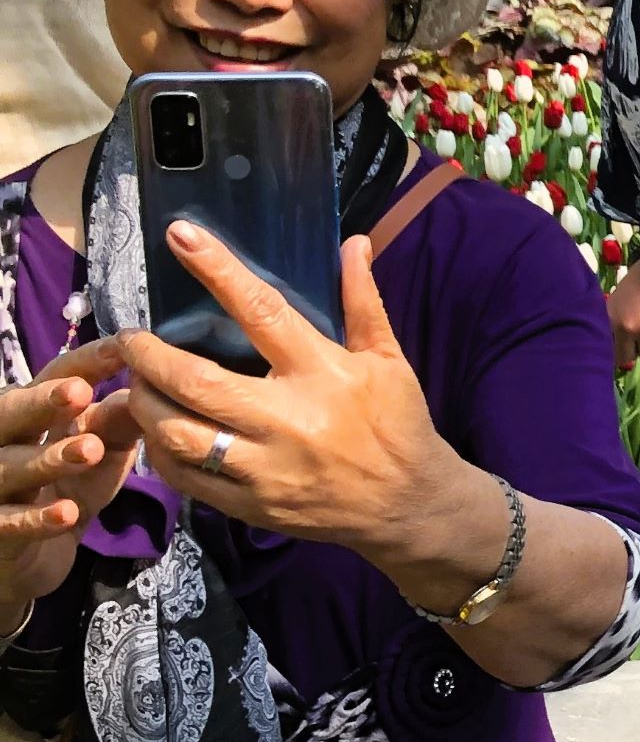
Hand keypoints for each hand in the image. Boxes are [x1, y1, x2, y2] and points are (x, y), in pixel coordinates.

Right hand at [0, 342, 137, 611]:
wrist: (27, 561)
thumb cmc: (64, 492)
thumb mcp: (100, 455)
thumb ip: (119, 424)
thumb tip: (147, 388)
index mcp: (29, 417)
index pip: (49, 378)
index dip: (82, 364)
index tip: (121, 349)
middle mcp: (1, 443)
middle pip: (8, 415)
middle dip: (41, 402)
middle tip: (79, 392)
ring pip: (8, 467)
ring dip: (48, 459)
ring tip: (90, 450)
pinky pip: (9, 523)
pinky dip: (36, 519)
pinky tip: (67, 514)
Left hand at [116, 224, 486, 568]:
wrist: (409, 506)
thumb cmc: (397, 425)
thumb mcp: (389, 360)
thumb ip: (363, 303)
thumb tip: (353, 243)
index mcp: (324, 374)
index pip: (262, 311)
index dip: (218, 269)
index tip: (180, 235)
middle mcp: (290, 420)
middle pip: (196, 381)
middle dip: (149, 355)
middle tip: (130, 339)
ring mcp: (267, 468)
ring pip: (178, 433)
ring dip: (144, 404)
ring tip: (137, 385)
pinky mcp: (252, 504)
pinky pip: (186, 476)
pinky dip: (161, 450)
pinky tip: (160, 431)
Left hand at [609, 265, 639, 369]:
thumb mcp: (619, 296)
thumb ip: (615, 316)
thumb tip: (615, 334)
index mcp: (613, 319)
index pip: (610, 349)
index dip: (616, 350)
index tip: (621, 348)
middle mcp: (629, 329)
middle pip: (628, 356)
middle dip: (632, 351)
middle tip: (637, 343)